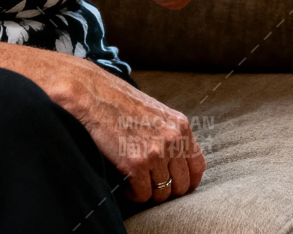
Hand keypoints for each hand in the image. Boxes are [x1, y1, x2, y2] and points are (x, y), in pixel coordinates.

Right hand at [60, 60, 204, 203]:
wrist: (95, 96)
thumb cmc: (121, 103)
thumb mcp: (157, 114)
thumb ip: (170, 135)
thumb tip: (175, 162)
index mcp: (181, 126)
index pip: (198, 165)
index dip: (189, 182)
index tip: (180, 187)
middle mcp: (173, 140)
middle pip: (181, 184)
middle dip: (167, 191)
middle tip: (152, 187)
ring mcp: (155, 153)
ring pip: (162, 193)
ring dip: (149, 193)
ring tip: (136, 184)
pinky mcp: (135, 164)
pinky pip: (142, 194)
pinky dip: (134, 195)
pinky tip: (127, 185)